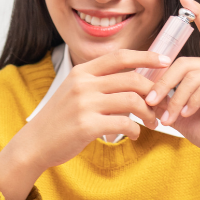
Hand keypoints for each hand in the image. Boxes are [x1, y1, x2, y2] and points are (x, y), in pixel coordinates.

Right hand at [0, 49, 168, 199]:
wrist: (34, 144)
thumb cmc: (59, 120)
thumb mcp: (74, 93)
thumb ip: (99, 84)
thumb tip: (134, 82)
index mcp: (82, 72)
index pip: (120, 56)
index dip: (146, 57)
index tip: (165, 61)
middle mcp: (84, 84)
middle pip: (132, 79)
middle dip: (154, 92)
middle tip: (161, 105)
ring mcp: (85, 104)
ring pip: (133, 100)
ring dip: (149, 113)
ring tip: (152, 123)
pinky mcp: (87, 125)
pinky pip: (124, 123)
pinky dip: (135, 130)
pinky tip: (134, 135)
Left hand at [145, 0, 199, 199]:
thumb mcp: (176, 109)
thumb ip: (164, 94)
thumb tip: (141, 84)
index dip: (197, 14)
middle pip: (184, 62)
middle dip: (162, 82)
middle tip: (150, 102)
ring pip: (192, 74)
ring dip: (174, 98)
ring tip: (167, 117)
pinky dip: (191, 100)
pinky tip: (186, 113)